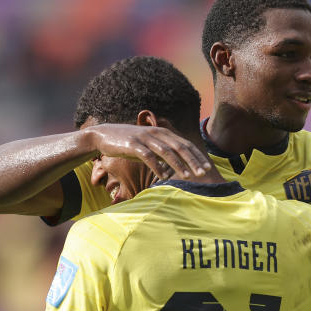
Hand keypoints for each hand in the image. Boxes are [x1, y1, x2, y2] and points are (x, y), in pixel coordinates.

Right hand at [84, 124, 211, 179]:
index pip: (185, 144)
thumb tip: (177, 165)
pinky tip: (164, 177)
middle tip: (203, 174)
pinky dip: (157, 166)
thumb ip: (162, 153)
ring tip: (189, 177)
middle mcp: (156, 133)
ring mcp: (144, 138)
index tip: (207, 168)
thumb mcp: (149, 147)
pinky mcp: (133, 145)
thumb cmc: (129, 144)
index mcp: (162, 133)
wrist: (103, 136)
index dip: (197, 156)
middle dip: (193, 161)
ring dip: (179, 165)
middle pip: (179, 147)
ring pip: (166, 152)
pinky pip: (147, 156)